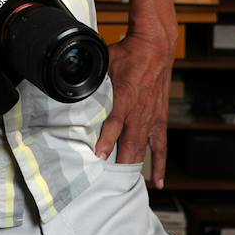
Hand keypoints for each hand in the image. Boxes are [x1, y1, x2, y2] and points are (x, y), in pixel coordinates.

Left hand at [94, 30, 175, 186]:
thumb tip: (72, 83)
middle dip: (118, 164)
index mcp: (124, 97)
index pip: (114, 123)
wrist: (155, 48)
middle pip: (129, 144)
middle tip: (107, 182)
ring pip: (142, 149)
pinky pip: (161, 147)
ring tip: (124, 186)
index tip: (98, 156)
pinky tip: (157, 182)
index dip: (106, 141)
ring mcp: (150, 118)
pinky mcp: (160, 120)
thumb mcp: (104, 62)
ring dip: (133, 167)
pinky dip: (159, 165)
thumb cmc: (128, 53)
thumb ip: (91, 77)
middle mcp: (139, 112)